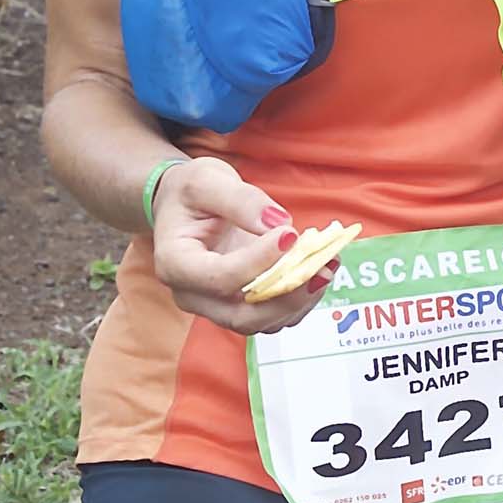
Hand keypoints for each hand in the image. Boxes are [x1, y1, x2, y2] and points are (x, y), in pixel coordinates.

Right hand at [147, 156, 337, 336]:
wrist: (185, 207)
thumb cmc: (189, 193)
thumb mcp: (207, 180)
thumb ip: (241, 200)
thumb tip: (278, 224)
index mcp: (175, 263)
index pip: (219, 277)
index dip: (258, 262)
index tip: (289, 235)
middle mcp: (192, 295)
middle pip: (240, 316)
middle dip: (285, 296)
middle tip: (320, 268)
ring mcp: (216, 306)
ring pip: (261, 322)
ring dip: (299, 299)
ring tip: (327, 266)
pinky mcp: (239, 305)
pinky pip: (272, 314)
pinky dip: (300, 298)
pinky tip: (319, 270)